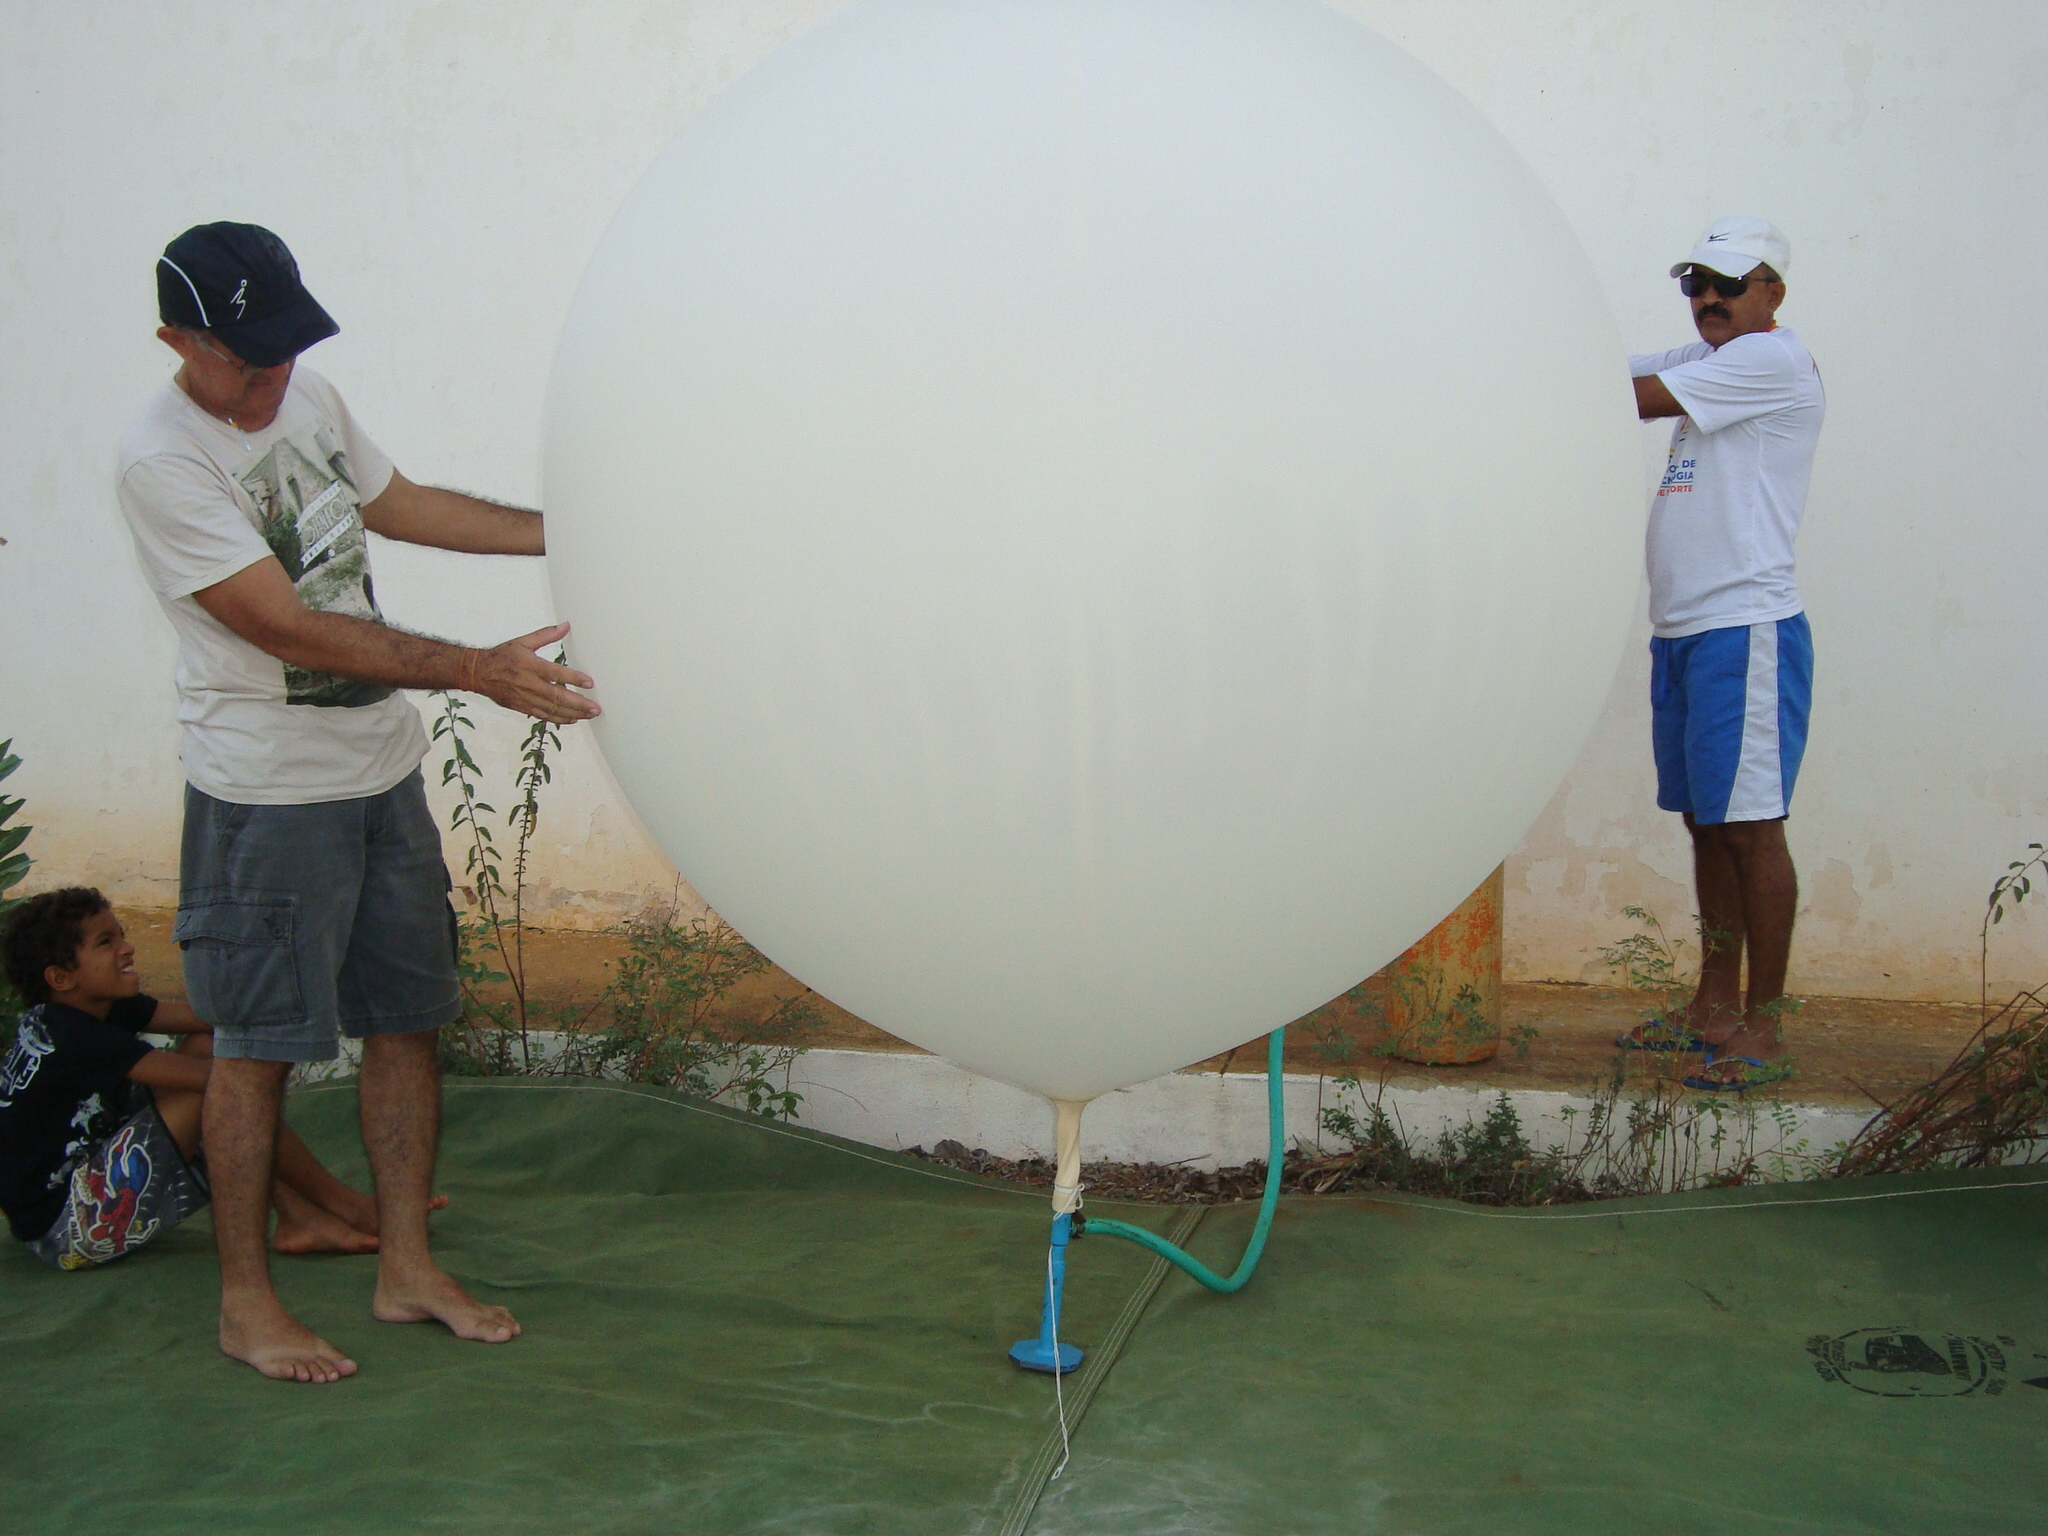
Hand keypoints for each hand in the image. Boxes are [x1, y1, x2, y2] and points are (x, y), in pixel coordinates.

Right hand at [475, 622, 601, 723]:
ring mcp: (525, 698)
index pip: (556, 674)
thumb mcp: (523, 642)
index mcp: (531, 665)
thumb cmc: (501, 656)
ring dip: (573, 714)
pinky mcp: (522, 707)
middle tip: (595, 708)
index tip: (589, 683)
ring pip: (552, 709)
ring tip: (589, 715)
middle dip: (578, 704)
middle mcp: (529, 684)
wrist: (478, 673)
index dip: (574, 679)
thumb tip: (565, 626)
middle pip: (557, 697)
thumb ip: (546, 634)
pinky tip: (572, 719)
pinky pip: (543, 715)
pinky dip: (558, 719)